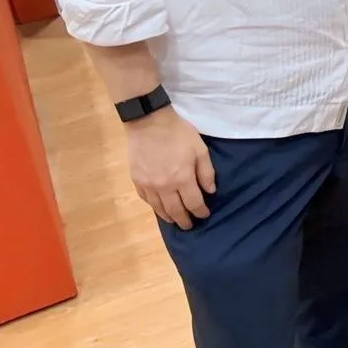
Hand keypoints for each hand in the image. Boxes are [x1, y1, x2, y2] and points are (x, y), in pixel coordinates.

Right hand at [125, 108, 215, 229]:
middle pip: (175, 210)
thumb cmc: (179, 133)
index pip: (193, 203)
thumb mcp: (200, 149)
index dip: (200, 212)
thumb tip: (210, 191)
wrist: (149, 122)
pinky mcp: (136, 180)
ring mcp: (148, 185)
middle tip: (189, 226)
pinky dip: (154, 207)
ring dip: (168, 217)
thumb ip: (206, 172)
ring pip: (159, 208)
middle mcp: (164, 186)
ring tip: (175, 221)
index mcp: (182, 178)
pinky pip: (146, 200)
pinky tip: (159, 208)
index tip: (204, 215)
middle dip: (184, 220)